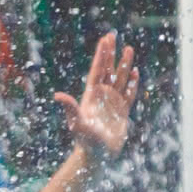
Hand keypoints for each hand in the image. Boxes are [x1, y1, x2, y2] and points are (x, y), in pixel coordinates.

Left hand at [54, 32, 138, 157]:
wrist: (97, 155)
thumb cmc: (85, 141)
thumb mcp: (76, 123)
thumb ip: (70, 108)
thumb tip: (57, 96)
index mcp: (91, 95)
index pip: (97, 70)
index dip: (101, 54)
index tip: (105, 40)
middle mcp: (101, 95)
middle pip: (107, 69)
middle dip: (111, 53)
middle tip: (112, 35)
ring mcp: (112, 102)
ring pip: (120, 78)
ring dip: (124, 64)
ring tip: (129, 49)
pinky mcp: (122, 111)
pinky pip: (129, 94)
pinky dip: (132, 83)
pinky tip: (135, 73)